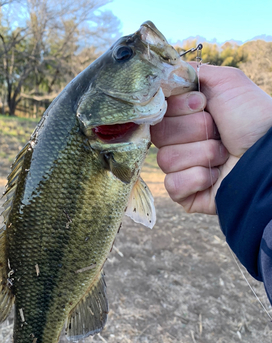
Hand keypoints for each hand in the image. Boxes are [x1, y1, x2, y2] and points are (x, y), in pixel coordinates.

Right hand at [151, 64, 271, 213]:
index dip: (178, 108)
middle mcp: (180, 142)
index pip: (158, 112)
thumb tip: (164, 72)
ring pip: (167, 160)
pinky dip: (197, 178)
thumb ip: (192, 71)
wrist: (268, 156)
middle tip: (219, 132)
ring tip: (224, 155)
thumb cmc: (253, 118)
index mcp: (185, 117)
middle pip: (160, 135)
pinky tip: (215, 176)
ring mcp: (181, 169)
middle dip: (194, 131)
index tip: (202, 105)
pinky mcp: (184, 194)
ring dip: (202, 155)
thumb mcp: (227, 81)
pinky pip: (173, 185)